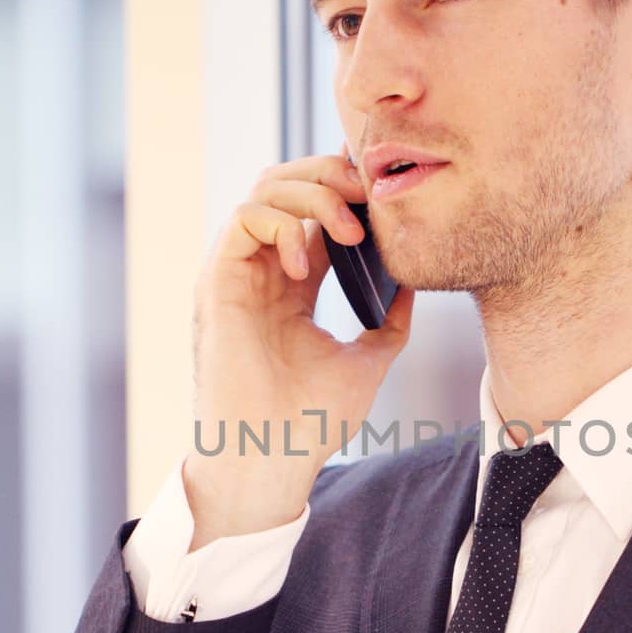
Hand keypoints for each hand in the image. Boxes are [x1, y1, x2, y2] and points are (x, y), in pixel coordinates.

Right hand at [182, 149, 414, 546]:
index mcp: (294, 285)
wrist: (272, 458)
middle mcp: (264, 271)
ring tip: (349, 229)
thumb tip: (413, 284)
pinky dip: (283, 223)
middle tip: (369, 193)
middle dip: (331, 174)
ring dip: (313, 193)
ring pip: (265, 188)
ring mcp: (239, 273)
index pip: (316, 212)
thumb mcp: (367, 361)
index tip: (387, 189)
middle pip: (288, 184)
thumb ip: (388, 321)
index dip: (347, 188)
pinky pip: (244, 218)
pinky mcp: (217, 280)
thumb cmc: (311, 422)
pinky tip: (310, 263)